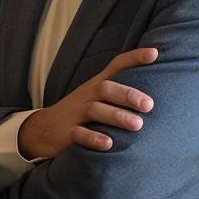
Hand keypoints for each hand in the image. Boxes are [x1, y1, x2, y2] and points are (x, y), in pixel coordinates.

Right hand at [17, 47, 158, 158]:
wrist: (42, 129)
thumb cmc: (79, 113)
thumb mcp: (96, 98)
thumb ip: (120, 94)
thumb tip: (156, 94)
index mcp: (97, 86)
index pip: (116, 66)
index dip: (134, 58)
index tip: (154, 53)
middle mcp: (87, 96)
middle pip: (106, 88)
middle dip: (128, 95)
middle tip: (149, 105)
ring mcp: (75, 114)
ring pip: (94, 110)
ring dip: (116, 116)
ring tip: (137, 125)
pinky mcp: (67, 133)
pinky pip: (79, 134)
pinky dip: (93, 138)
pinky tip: (108, 144)